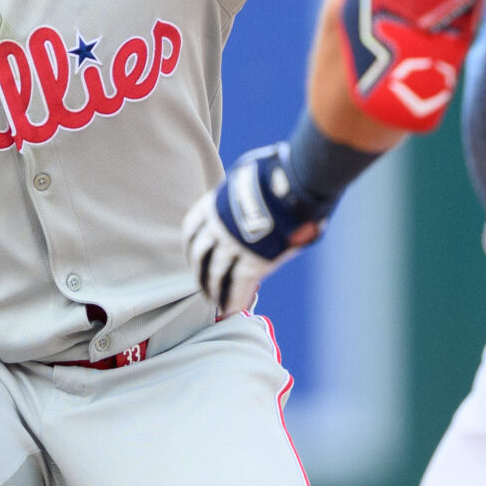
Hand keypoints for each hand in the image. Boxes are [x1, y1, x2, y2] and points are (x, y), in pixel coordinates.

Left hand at [182, 143, 330, 316]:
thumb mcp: (249, 177)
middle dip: (200, 273)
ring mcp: (234, 247)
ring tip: (214, 302)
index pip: (192, 229)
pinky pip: (238, 285)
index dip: (191, 246)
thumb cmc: (279, 175)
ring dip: (213, 290)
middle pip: (200, 256)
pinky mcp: (253, 262)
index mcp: (214, 205)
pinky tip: (231, 310)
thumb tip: (252, 192)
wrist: (293, 184)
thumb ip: (244, 192)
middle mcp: (218, 228)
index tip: (192, 256)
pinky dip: (233, 299)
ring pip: (216, 274)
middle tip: (202, 285)